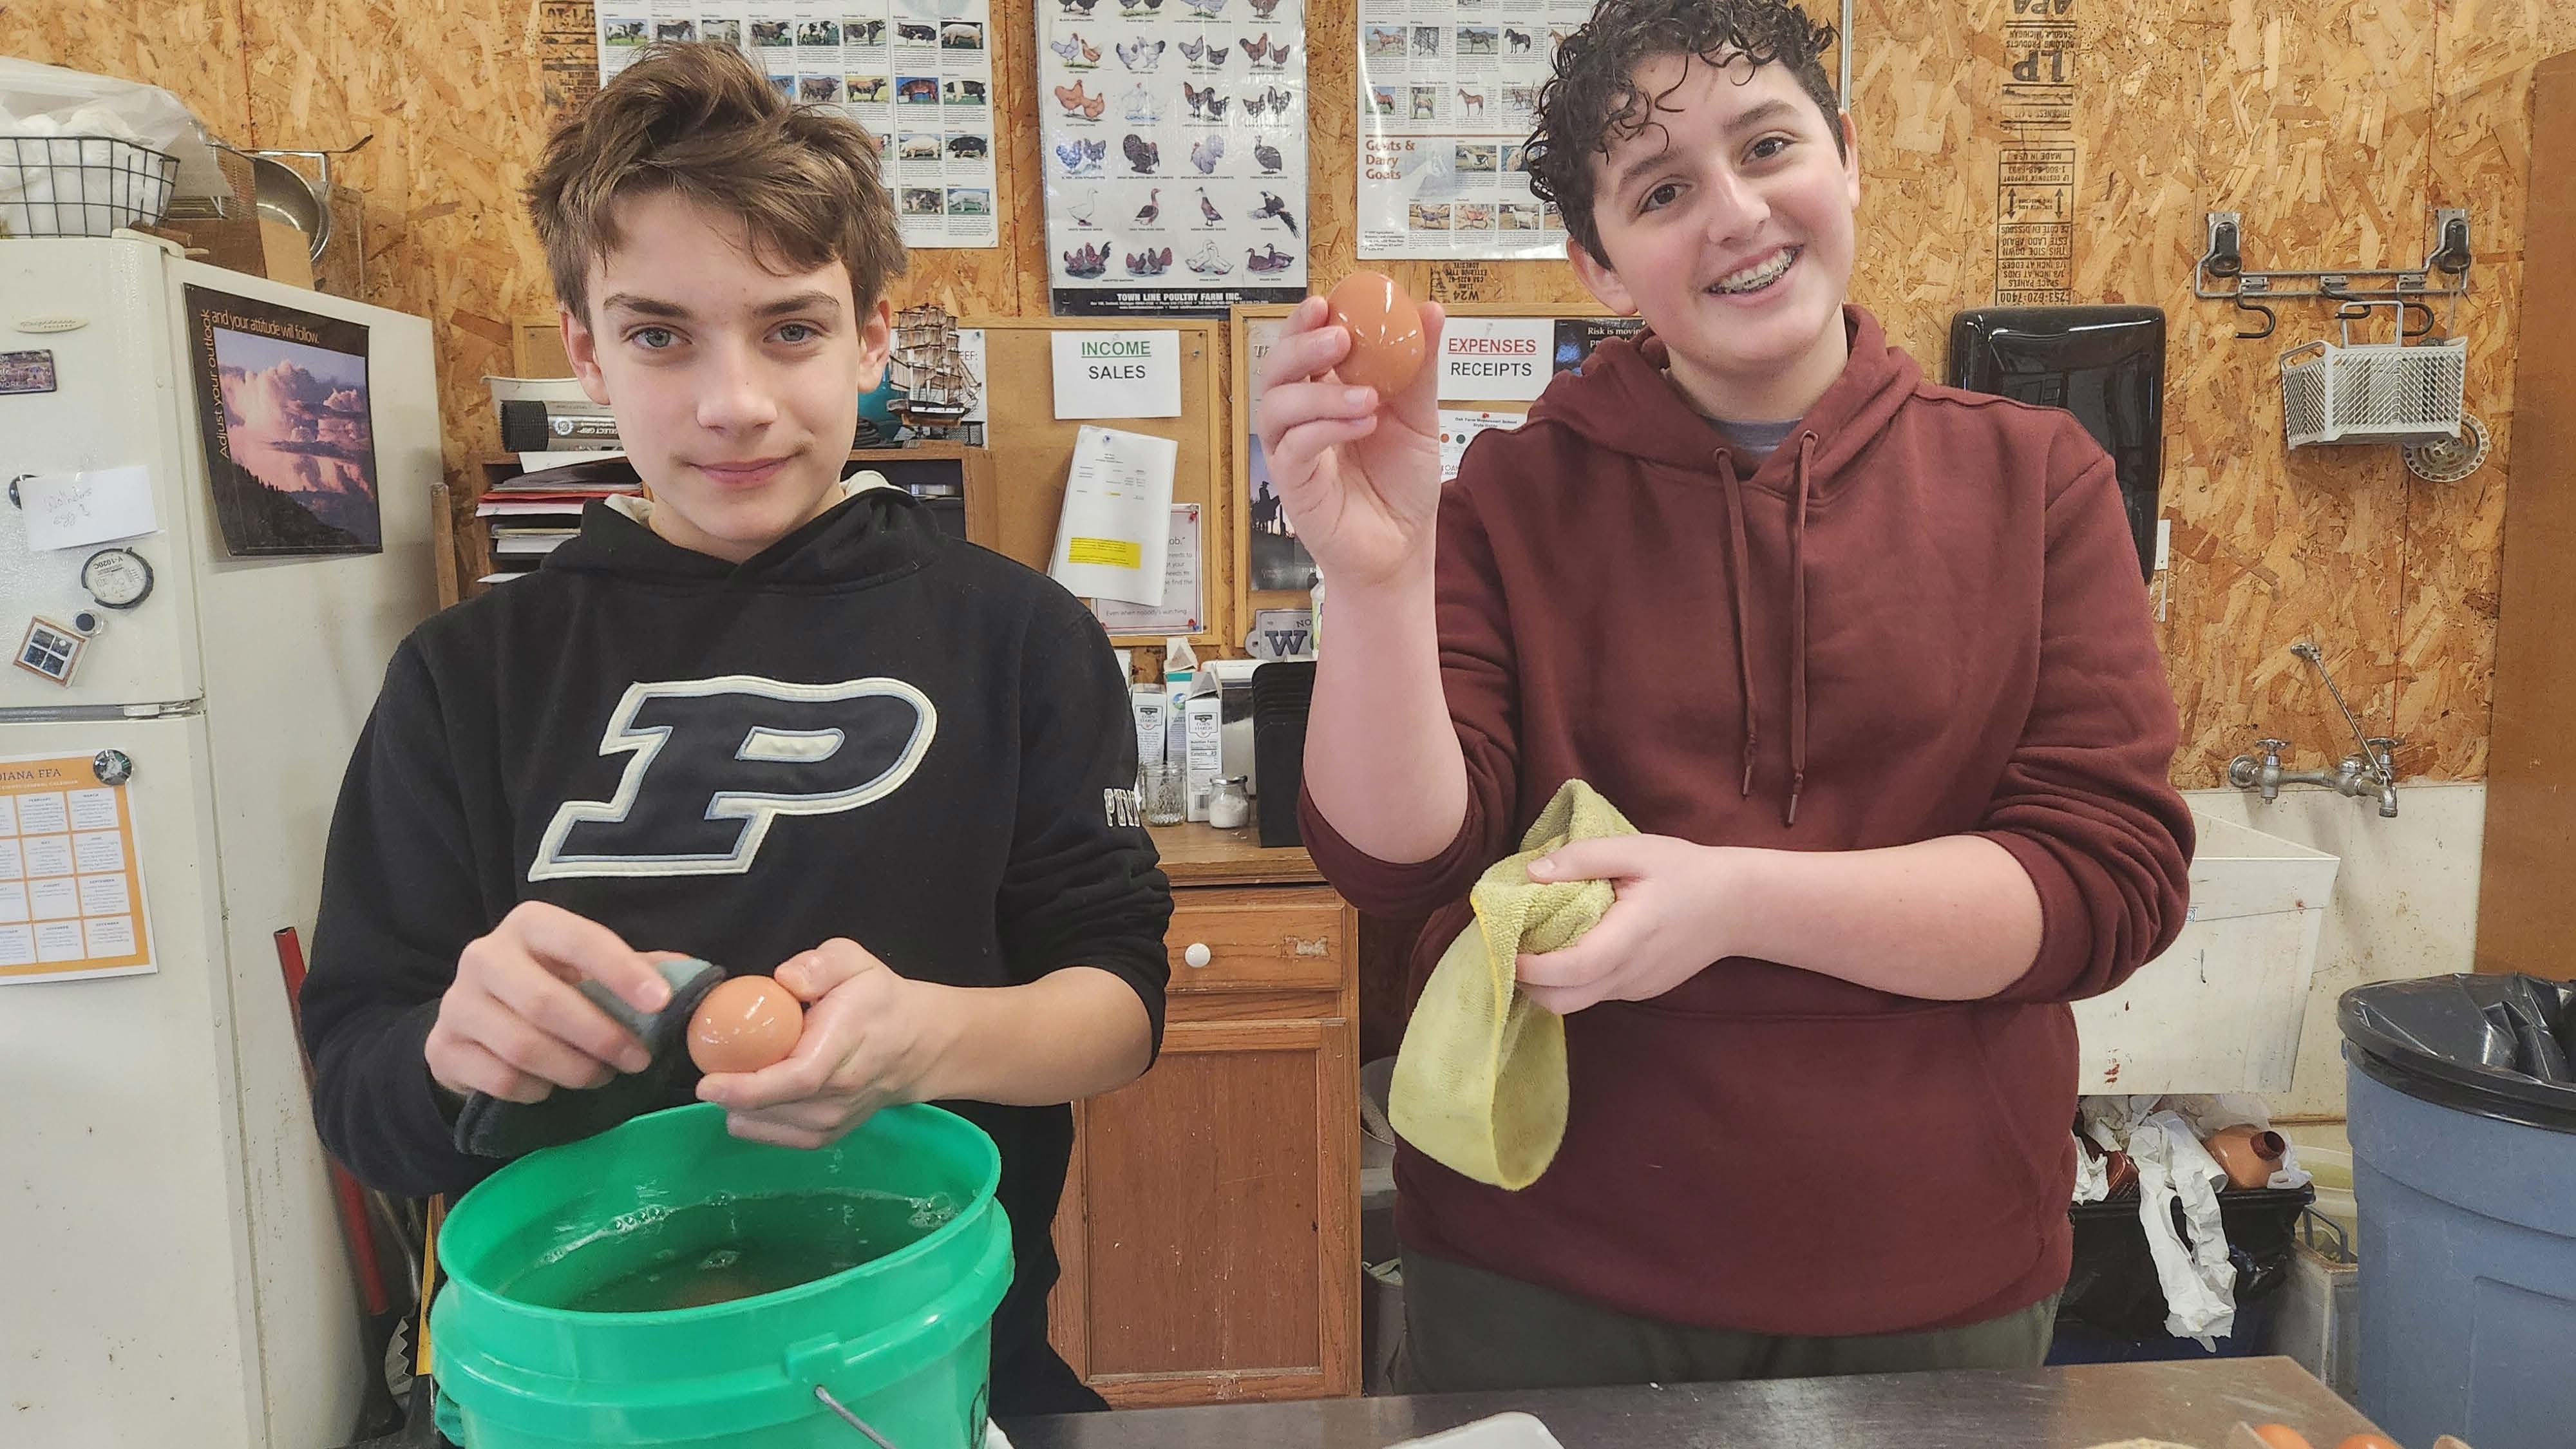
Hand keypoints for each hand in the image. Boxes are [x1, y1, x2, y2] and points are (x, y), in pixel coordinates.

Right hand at [426, 901, 668, 1102]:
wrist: (474, 1022)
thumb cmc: (548, 986)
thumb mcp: (587, 970)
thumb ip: (638, 968)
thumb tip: (693, 975)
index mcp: (529, 925)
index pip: (580, 939)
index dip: (622, 971)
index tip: (661, 1002)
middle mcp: (484, 955)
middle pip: (546, 1002)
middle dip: (601, 1036)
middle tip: (637, 1060)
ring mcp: (456, 1003)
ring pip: (522, 1046)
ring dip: (573, 1069)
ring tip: (601, 1076)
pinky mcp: (443, 1048)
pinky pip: (499, 1079)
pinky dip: (537, 1090)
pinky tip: (552, 1088)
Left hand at [694, 938, 953, 1149]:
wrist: (917, 1046)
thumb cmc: (878, 999)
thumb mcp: (854, 961)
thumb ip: (820, 964)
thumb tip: (784, 980)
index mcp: (846, 1043)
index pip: (798, 1077)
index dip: (749, 1086)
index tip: (707, 1082)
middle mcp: (842, 1091)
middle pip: (775, 1107)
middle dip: (730, 1093)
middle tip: (711, 1065)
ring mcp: (835, 1121)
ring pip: (767, 1126)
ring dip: (738, 1105)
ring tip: (737, 1073)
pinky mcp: (826, 1137)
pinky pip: (772, 1137)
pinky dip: (750, 1119)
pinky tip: (748, 1095)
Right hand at [1251, 293, 1446, 591]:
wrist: (1403, 546)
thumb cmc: (1402, 483)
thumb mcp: (1419, 418)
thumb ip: (1419, 368)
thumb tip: (1432, 310)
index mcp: (1325, 392)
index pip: (1303, 345)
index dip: (1306, 320)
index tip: (1328, 300)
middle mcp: (1301, 417)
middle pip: (1277, 368)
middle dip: (1302, 345)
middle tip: (1341, 337)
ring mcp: (1292, 450)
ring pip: (1276, 406)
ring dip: (1319, 391)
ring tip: (1367, 395)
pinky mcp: (1293, 484)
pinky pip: (1294, 447)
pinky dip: (1326, 429)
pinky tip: (1364, 423)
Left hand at [1513, 836, 1743, 1014]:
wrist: (1737, 906)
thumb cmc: (1685, 871)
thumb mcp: (1637, 850)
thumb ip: (1583, 858)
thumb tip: (1531, 874)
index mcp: (1630, 937)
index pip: (1573, 969)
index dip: (1532, 966)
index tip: (1504, 944)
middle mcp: (1630, 973)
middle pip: (1564, 1001)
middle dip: (1527, 983)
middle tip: (1508, 948)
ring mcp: (1635, 988)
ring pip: (1576, 1002)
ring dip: (1547, 983)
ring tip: (1532, 946)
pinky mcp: (1639, 990)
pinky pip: (1595, 994)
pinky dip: (1571, 980)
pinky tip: (1568, 949)